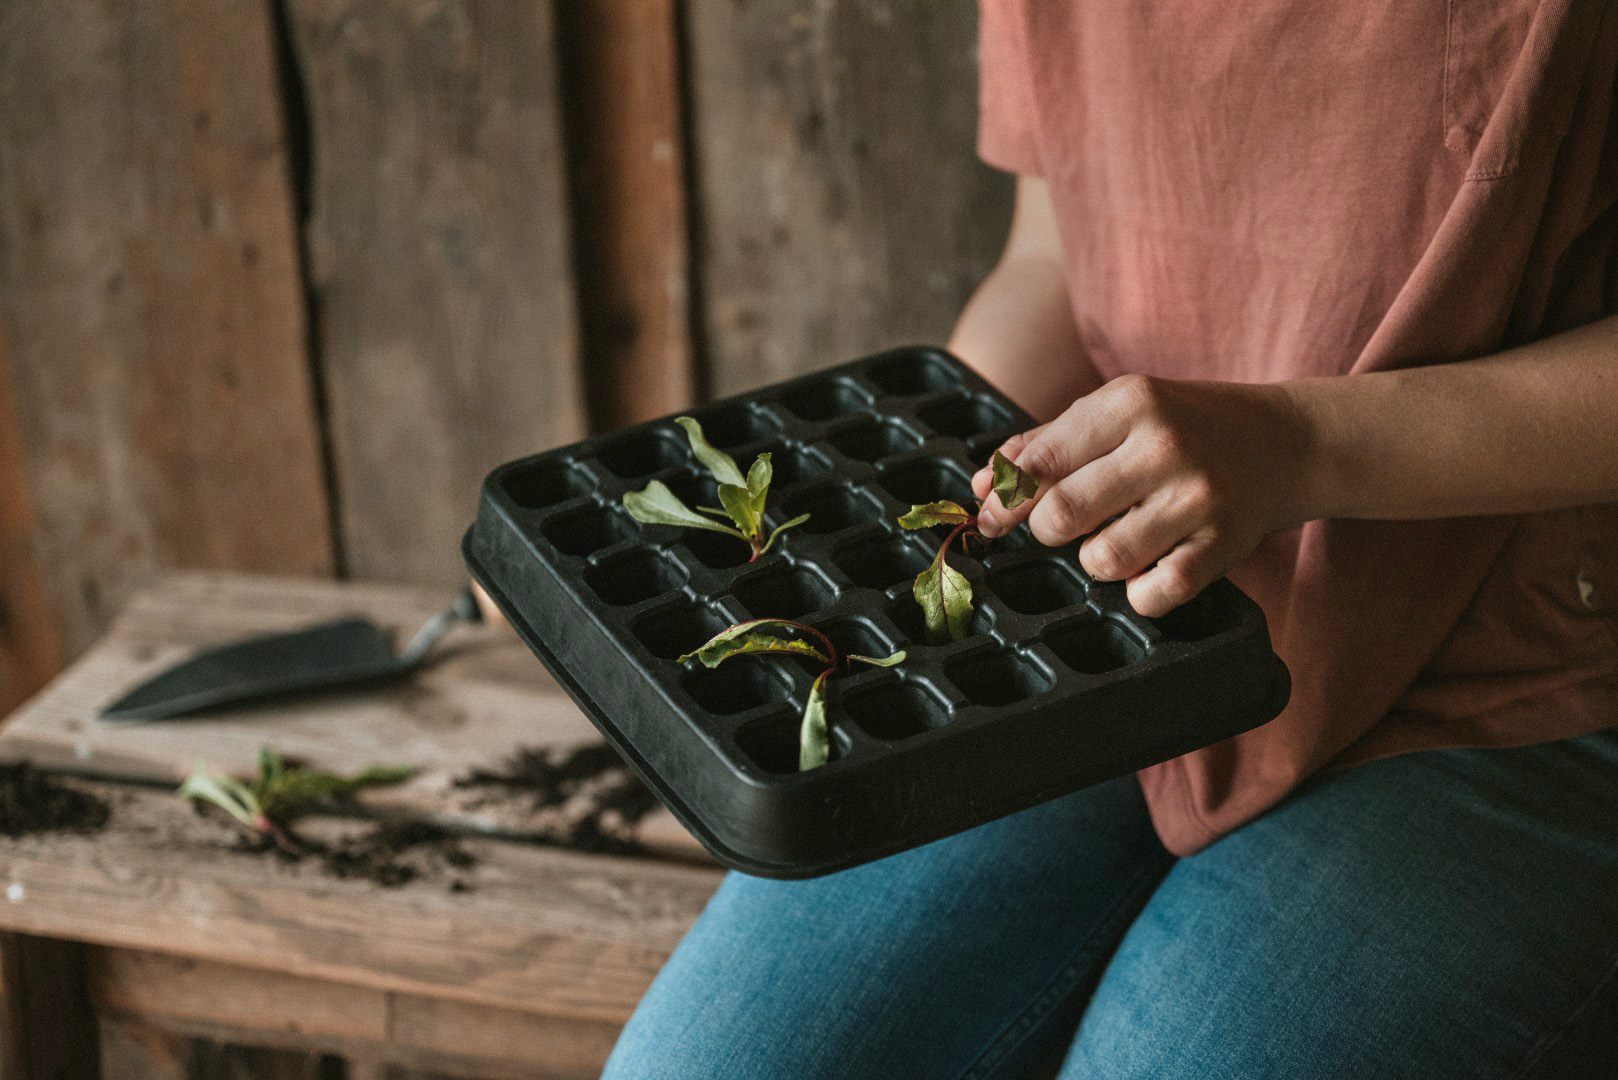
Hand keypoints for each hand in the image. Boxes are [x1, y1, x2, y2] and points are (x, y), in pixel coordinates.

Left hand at [970, 374, 1311, 617]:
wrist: (1287, 442)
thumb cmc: (1184, 427)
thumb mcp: (1118, 413)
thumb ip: (1045, 445)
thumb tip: (982, 485)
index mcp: (1130, 402)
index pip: (1040, 463)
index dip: (1005, 500)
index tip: (992, 521)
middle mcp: (1164, 446)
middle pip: (1062, 516)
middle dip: (1052, 531)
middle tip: (1070, 525)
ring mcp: (1198, 498)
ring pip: (1102, 561)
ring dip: (1096, 561)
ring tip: (1118, 539)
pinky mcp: (1224, 546)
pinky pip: (1154, 595)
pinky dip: (1140, 594)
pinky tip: (1152, 566)